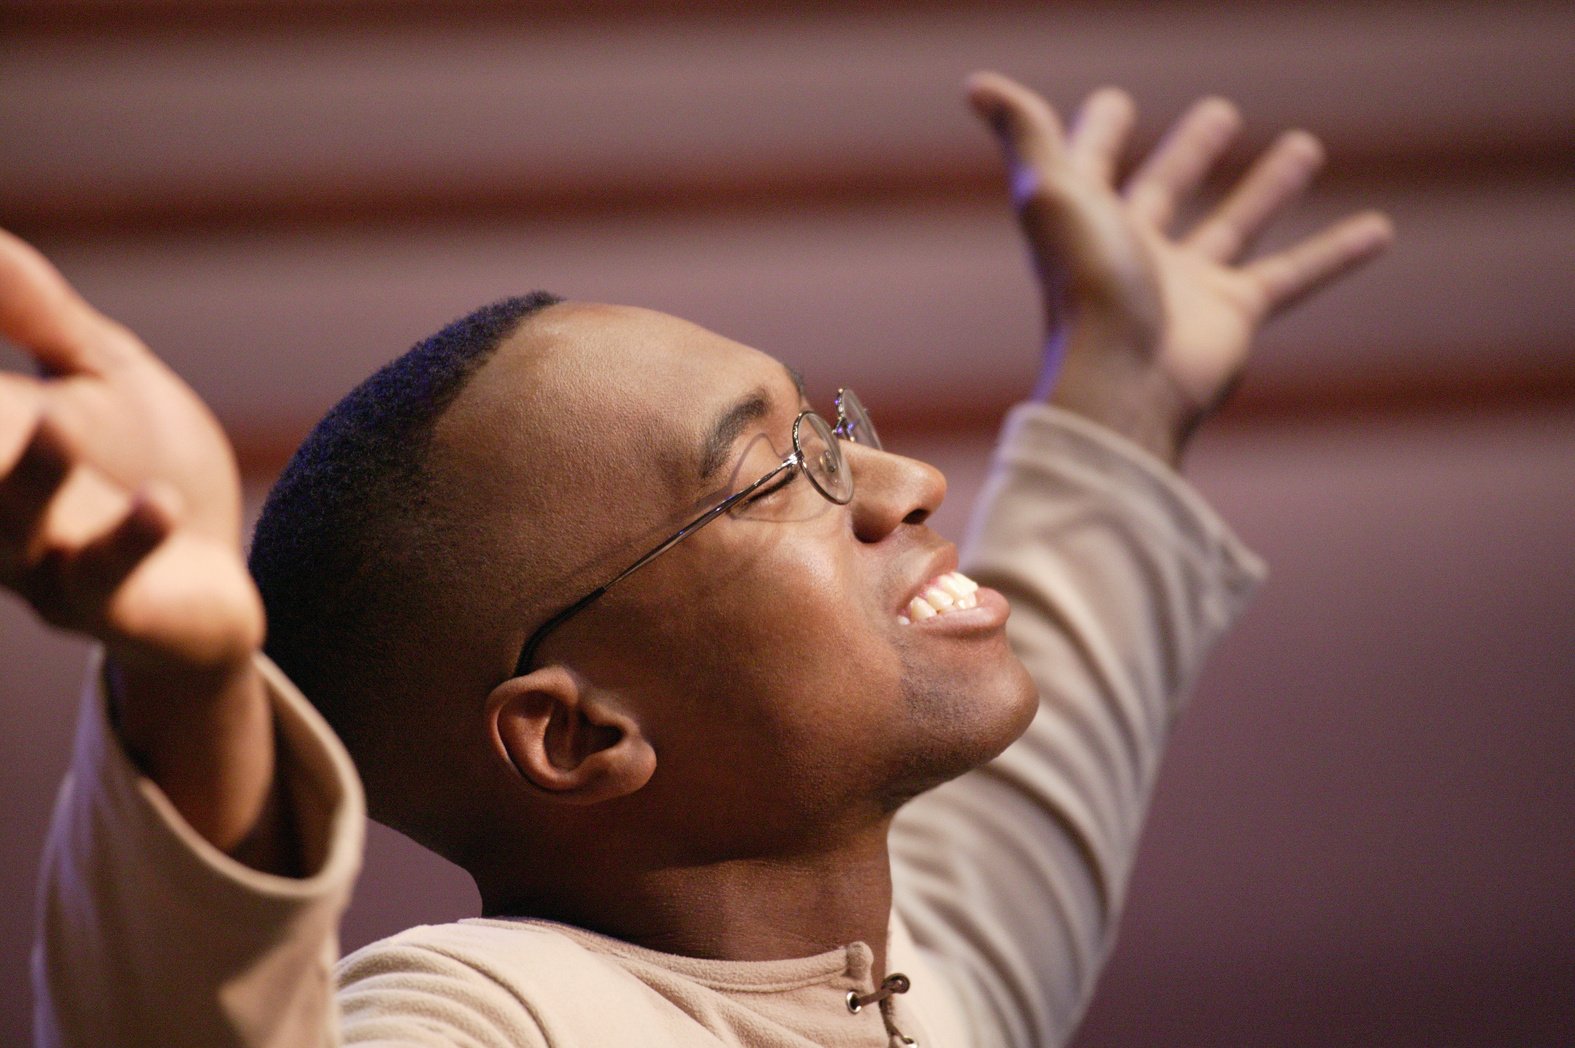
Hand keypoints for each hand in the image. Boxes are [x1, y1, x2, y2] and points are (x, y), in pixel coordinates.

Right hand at [0, 229, 261, 669]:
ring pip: (17, 526)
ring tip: (56, 424)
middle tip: (0, 405)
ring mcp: (45, 568)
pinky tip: (158, 503)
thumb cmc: (149, 469)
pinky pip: (108, 580)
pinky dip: (131, 540)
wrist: (216, 587)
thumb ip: (38, 312)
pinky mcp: (114, 608)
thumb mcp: (102, 373)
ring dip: (34, 477)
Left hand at [966, 72, 1393, 462]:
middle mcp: (1134, 250)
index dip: (1098, 133)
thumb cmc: (1085, 287)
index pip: (1090, 164)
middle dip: (1188, 154)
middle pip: (1164, 191)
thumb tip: (978, 83)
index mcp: (1087, 218)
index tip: (1115, 101)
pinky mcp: (1233, 314)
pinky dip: (1335, 253)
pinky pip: (1293, 275)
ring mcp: (1185, 284)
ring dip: (1268, 188)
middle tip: (1219, 113)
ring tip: (1305, 146)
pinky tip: (1379, 228)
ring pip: (1234, 226)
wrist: (1124, 382)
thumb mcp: (1052, 194)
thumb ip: (1027, 135)